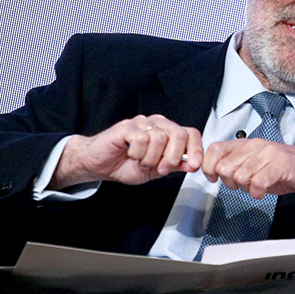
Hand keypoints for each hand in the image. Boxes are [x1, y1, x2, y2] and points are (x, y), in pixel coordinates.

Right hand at [52, 114, 203, 187]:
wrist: (99, 164)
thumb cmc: (124, 164)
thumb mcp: (154, 170)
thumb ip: (173, 166)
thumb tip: (192, 164)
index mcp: (166, 132)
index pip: (190, 133)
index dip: (196, 149)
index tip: (195, 165)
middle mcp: (156, 124)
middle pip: (178, 134)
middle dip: (172, 157)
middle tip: (160, 169)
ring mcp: (141, 123)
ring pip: (160, 138)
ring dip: (151, 158)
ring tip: (141, 163)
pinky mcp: (126, 126)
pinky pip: (141, 139)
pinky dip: (138, 153)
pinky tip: (131, 155)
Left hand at [200, 139, 294, 203]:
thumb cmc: (285, 169)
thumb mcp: (256, 165)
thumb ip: (236, 165)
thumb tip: (214, 171)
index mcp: (248, 144)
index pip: (216, 149)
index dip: (209, 166)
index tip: (212, 178)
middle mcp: (257, 146)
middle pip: (225, 166)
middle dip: (229, 182)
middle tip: (241, 186)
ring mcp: (269, 154)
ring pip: (240, 176)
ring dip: (245, 188)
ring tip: (256, 187)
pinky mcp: (281, 165)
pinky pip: (257, 183)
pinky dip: (257, 193)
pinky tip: (262, 193)